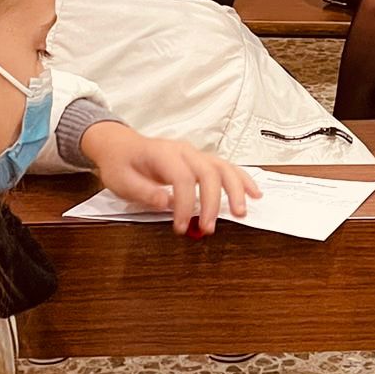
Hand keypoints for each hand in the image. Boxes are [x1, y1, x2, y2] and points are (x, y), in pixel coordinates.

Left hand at [79, 123, 259, 234]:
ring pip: (223, 168)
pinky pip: (226, 168)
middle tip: (209, 228)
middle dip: (212, 202)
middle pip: (208, 172)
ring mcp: (195, 154)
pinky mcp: (201, 161)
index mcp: (162, 154)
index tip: (180, 227)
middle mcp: (184, 151)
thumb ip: (143, 192)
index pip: (182, 178)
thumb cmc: (121, 164)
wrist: (121, 146)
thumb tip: (165, 202)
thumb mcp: (121, 181)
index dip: (184, 204)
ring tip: (242, 211)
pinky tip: (253, 193)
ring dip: (235, 190)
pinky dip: (242, 180)